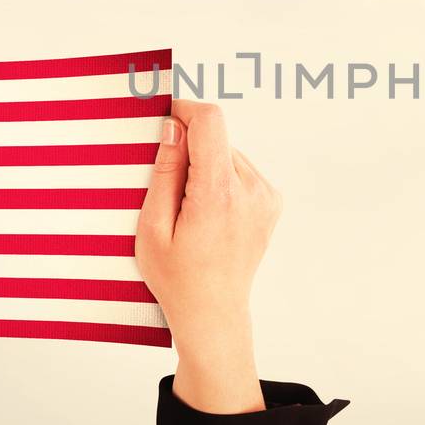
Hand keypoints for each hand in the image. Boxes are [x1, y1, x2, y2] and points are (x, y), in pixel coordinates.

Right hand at [136, 100, 281, 413]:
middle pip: (217, 138)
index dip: (185, 111)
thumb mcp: (152, 226)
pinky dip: (222, 179)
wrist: (213, 313)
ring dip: (206, 165)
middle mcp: (251, 190)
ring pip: (229, 153)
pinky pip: (241, 171)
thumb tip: (173, 127)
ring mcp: (266, 197)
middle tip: (171, 190)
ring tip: (191, 209)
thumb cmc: (177, 277)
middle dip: (190, 150)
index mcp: (218, 194)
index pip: (211, 122)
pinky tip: (210, 213)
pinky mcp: (272, 202)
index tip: (167, 120)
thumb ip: (165, 172)